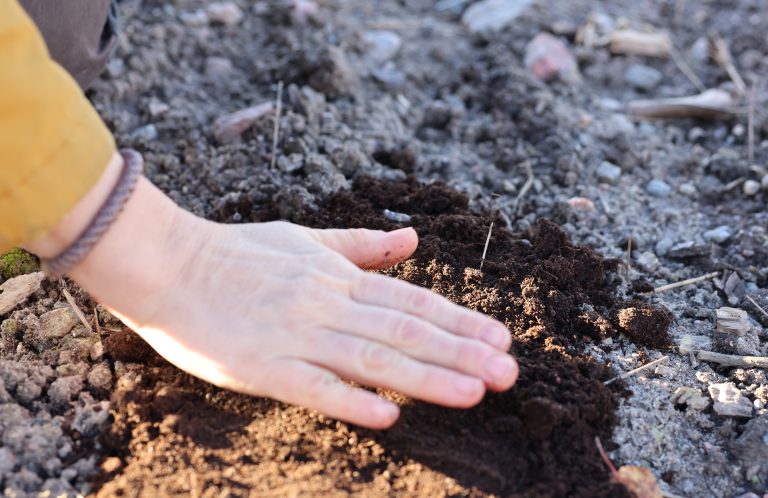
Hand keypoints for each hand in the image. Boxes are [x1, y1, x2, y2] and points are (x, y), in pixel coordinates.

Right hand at [31, 156, 518, 428]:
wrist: (169, 263)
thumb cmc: (237, 252)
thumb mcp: (306, 239)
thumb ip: (361, 246)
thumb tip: (412, 240)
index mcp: (339, 279)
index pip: (412, 302)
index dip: (459, 321)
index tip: (500, 338)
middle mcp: (328, 305)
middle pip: (405, 332)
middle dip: (461, 352)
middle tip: (509, 372)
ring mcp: (297, 335)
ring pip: (373, 358)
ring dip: (427, 377)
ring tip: (475, 392)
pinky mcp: (263, 366)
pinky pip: (314, 386)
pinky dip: (352, 399)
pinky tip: (390, 415)